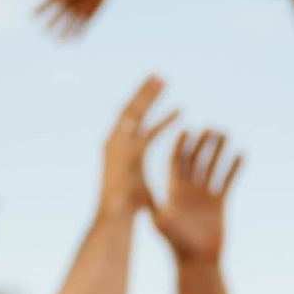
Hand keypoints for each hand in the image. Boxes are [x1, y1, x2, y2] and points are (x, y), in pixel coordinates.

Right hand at [37, 0, 112, 37]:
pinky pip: (82, 26)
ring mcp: (78, 11)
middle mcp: (69, 6)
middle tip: (44, 31)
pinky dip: (79, 33)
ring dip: (65, 32)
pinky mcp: (87, 15)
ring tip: (59, 41)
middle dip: (51, 24)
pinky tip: (75, 40)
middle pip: (58, 17)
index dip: (41, 9)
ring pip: (70, 24)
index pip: (49, 4)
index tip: (32, 15)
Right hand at [98, 77, 173, 220]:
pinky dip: (166, 121)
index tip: (150, 88)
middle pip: (130, 109)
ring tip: (164, 79)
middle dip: (144, 91)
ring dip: (150, 96)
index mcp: (112, 145)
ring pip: (136, 114)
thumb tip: (137, 165)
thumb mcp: (131, 179)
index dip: (139, 101)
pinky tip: (181, 110)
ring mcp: (120, 147)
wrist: (113, 219)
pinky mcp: (131, 156)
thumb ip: (134, 167)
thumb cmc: (122, 206)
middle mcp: (113, 141)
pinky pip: (151, 133)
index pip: (126, 117)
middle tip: (157, 74)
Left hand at [148, 126, 240, 263]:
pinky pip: (227, 180)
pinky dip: (233, 167)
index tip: (186, 130)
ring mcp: (204, 194)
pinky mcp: (219, 202)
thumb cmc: (177, 246)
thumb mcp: (164, 226)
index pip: (177, 162)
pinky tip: (240, 153)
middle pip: (195, 160)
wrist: (197, 261)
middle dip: (201, 144)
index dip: (181, 146)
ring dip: (217, 150)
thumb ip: (158, 211)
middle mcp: (189, 189)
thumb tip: (147, 202)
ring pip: (212, 166)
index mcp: (173, 190)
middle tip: (209, 127)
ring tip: (224, 133)